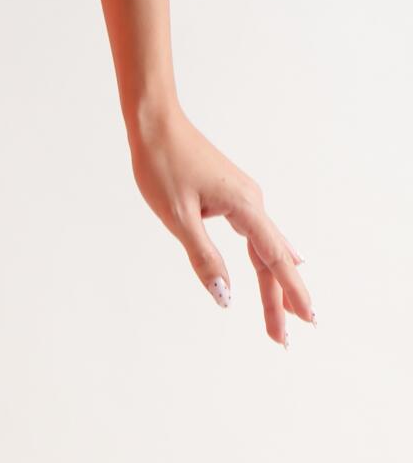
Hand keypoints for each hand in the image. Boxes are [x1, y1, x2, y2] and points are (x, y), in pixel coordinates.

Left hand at [128, 100, 315, 345]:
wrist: (155, 124)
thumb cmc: (163, 166)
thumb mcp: (178, 218)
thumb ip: (204, 258)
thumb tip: (225, 296)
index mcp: (244, 207)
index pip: (274, 259)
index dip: (290, 293)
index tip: (307, 320)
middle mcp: (252, 203)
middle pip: (272, 260)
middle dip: (280, 300)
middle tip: (285, 339)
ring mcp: (244, 200)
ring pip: (264, 250)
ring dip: (273, 284)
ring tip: (285, 317)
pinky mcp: (233, 199)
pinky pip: (257, 236)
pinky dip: (268, 258)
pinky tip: (284, 264)